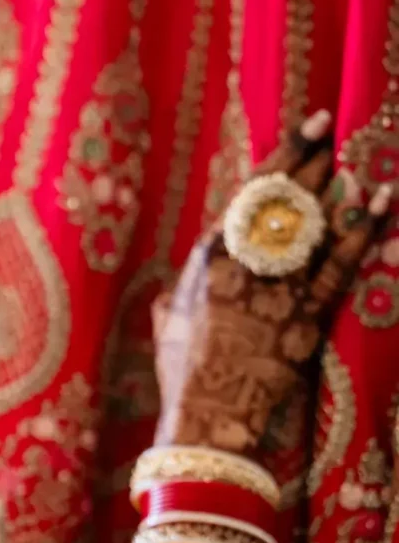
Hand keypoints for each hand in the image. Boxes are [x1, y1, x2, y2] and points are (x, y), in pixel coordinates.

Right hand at [153, 111, 390, 456]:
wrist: (209, 416)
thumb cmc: (183, 373)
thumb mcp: (165, 326)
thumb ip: (173, 299)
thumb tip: (172, 292)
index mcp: (208, 258)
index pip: (251, 194)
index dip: (281, 158)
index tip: (304, 130)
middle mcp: (245, 263)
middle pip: (284, 199)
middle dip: (309, 158)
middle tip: (330, 127)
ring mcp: (279, 287)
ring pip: (313, 225)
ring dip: (335, 189)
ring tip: (353, 160)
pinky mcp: (306, 316)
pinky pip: (339, 264)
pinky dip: (360, 231)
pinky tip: (377, 203)